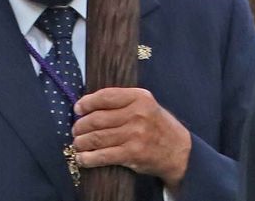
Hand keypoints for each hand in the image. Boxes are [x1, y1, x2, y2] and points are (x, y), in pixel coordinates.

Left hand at [72, 87, 191, 190]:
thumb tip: (88, 105)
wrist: (179, 151)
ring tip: (76, 143)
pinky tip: (82, 158)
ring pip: (97, 138)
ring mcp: (135, 135)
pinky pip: (103, 156)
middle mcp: (137, 114)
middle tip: (75, 129)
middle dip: (80, 125)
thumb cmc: (157, 125)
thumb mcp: (146, 105)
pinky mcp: (132, 154)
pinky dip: (88, 158)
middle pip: (97, 119)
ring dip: (81, 142)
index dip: (86, 103)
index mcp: (140, 97)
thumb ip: (122, 102)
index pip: (105, 96)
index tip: (78, 109)